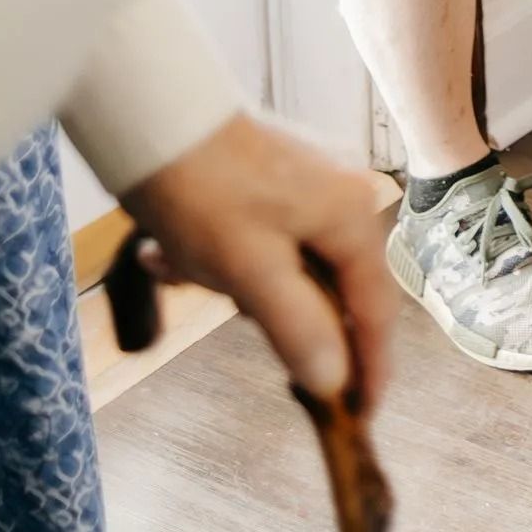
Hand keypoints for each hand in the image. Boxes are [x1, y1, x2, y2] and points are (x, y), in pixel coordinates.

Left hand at [123, 112, 395, 405]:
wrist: (155, 115)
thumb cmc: (207, 195)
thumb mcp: (252, 274)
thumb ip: (300, 329)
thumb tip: (335, 382)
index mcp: (350, 216)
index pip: (376, 309)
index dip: (369, 367)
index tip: (359, 416)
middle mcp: (342, 194)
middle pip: (327, 286)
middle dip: (272, 310)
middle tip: (227, 311)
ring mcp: (309, 180)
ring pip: (285, 263)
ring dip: (232, 280)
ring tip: (177, 264)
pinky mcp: (274, 174)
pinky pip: (261, 237)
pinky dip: (221, 255)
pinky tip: (169, 251)